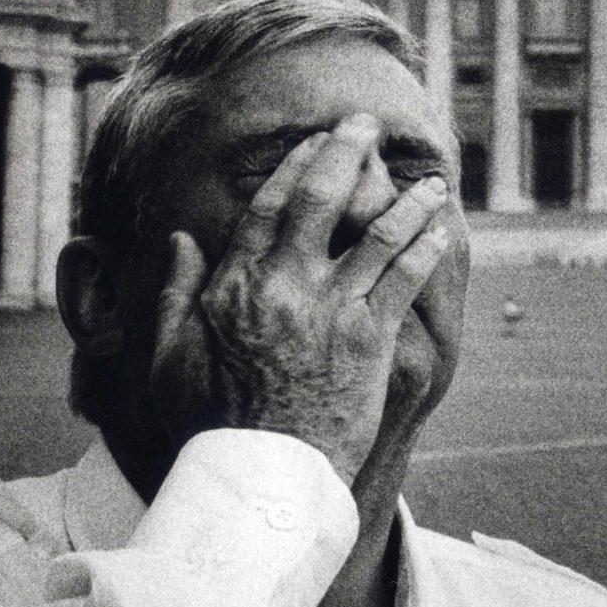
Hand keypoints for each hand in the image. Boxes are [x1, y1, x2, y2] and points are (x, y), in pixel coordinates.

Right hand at [149, 114, 454, 483]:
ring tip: (430, 181)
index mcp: (234, 284)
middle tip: (364, 126)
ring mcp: (330, 309)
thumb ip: (173, 292)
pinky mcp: (369, 339)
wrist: (253, 480)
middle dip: (346, 152)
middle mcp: (284, 285)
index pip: (268, 206)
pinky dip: (424, 247)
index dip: (295, 166)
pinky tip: (440, 229)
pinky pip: (404, 278)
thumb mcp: (166, 357)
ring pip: (376, 233)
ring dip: (406, 199)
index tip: (314, 142)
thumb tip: (181, 239)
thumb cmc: (206, 426)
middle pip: (321, 199)